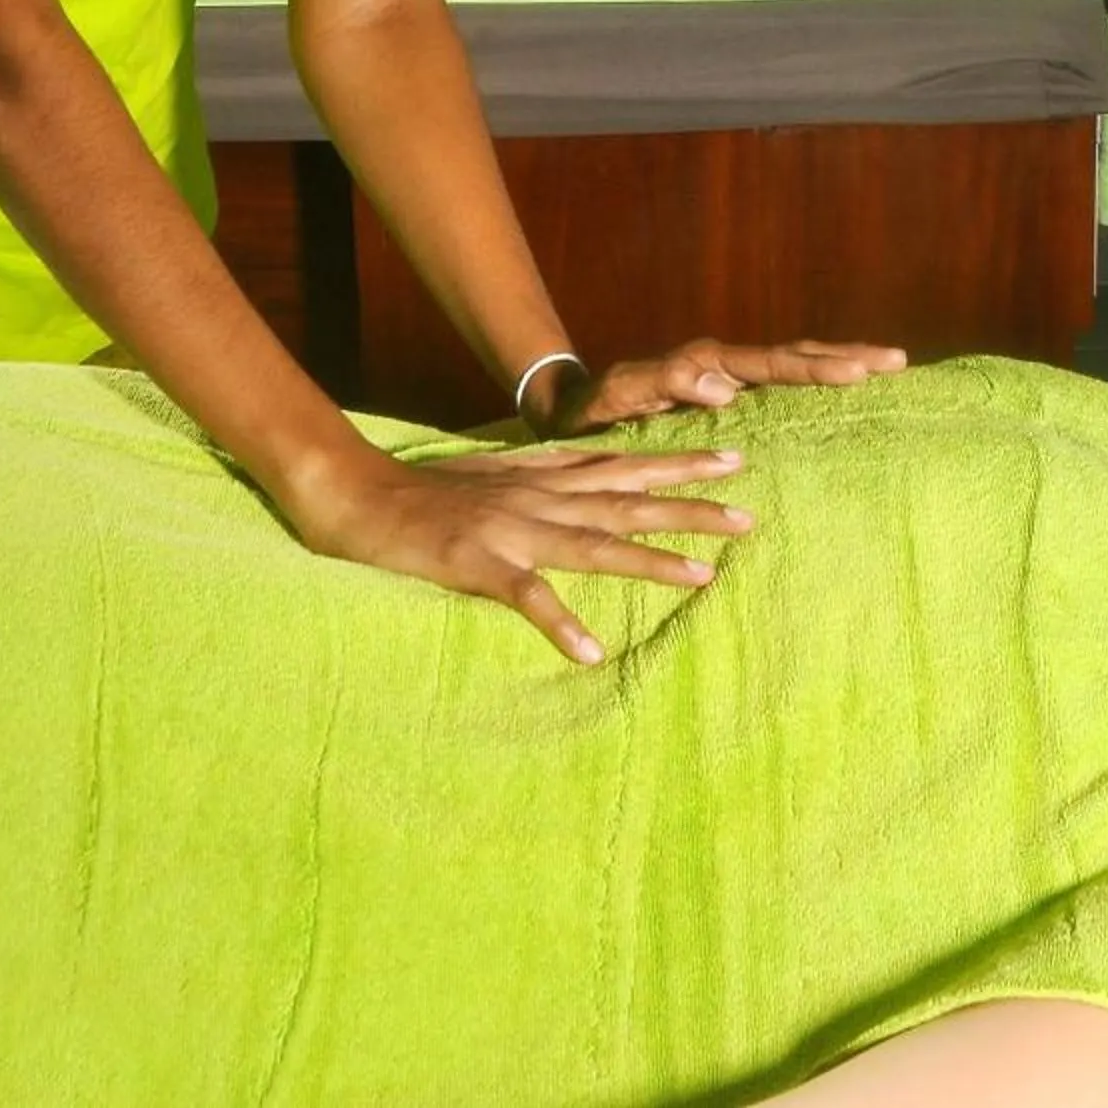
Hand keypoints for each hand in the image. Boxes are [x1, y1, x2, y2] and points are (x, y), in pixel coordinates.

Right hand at [278, 438, 752, 664]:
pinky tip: (591, 651)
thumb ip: (546, 474)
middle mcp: (540, 499)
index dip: (679, 460)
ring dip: (649, 561)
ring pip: (594, 545)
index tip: (733, 457)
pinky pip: (525, 598)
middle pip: (627, 502)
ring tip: (703, 577)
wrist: (358, 493)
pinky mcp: (477, 564)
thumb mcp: (497, 473)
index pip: (624, 466)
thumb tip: (594, 473)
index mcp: (543, 479)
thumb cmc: (427, 491)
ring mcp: (511, 531)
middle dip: (690, 507)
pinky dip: (558, 623)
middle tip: (748, 515)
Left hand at [536, 337, 910, 433]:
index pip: (773, 362)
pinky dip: (815, 385)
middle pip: (796, 355)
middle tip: (897, 360)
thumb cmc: (595, 406)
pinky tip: (845, 396)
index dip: (816, 367)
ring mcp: (731, 381)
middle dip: (846, 355)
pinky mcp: (729, 399)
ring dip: (840, 364)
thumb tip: (725, 386)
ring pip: (794, 366)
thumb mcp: (621, 394)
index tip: (858, 371)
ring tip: (888, 366)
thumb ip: (667, 382)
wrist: (574, 408)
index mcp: (708, 363)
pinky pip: (781, 389)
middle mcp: (726, 366)